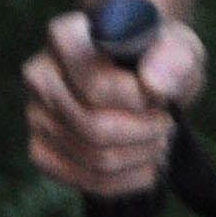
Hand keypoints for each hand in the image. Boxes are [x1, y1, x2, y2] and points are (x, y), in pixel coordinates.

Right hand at [22, 6, 207, 197]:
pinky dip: (126, 180)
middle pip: (94, 126)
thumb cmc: (158, 59)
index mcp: (65, 36)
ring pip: (94, 157)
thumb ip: (175, 58)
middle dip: (143, 133)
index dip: (132, 97)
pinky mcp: (41, 150)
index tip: (156, 94)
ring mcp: (36, 114)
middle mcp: (39, 74)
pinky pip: (85, 180)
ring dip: (139, 156)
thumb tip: (153, 85)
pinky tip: (144, 164)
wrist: (145, 81)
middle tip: (166, 124)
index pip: (92, 83)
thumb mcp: (180, 48)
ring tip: (158, 141)